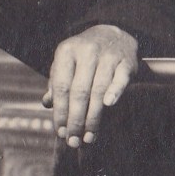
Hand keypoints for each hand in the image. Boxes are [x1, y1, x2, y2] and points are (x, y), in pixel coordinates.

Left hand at [43, 24, 137, 147]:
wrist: (112, 34)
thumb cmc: (83, 57)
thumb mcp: (66, 63)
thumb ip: (56, 83)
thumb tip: (47, 104)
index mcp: (67, 51)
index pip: (61, 86)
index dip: (60, 112)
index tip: (61, 132)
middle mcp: (87, 51)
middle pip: (79, 91)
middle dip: (76, 120)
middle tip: (74, 141)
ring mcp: (108, 55)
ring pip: (98, 90)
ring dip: (93, 117)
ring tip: (89, 137)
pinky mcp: (127, 60)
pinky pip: (120, 79)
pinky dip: (115, 92)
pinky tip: (108, 106)